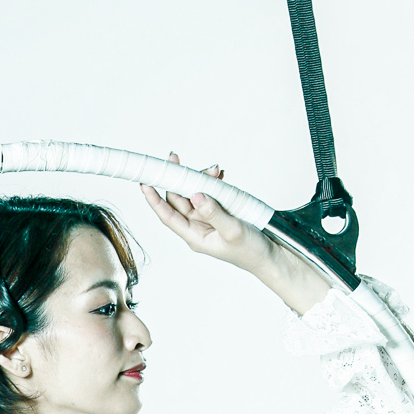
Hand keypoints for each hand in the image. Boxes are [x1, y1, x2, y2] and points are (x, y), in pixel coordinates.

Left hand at [140, 153, 265, 269]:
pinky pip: (209, 192)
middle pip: (178, 199)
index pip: (168, 216)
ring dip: (200, 178)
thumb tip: (196, 195)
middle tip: (177, 159)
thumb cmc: (250, 251)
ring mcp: (207, 218)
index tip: (144, 183)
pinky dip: (213, 181)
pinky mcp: (218, 211)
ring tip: (215, 170)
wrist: (269, 254)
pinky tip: (220, 175)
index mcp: (194, 236)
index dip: (154, 199)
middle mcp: (197, 226)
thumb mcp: (232, 231)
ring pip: (194, 192)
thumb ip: (214, 213)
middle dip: (179, 179)